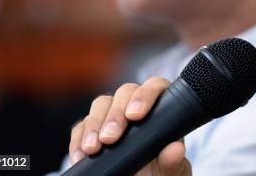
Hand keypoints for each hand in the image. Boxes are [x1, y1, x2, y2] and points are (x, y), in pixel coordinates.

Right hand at [69, 77, 191, 174]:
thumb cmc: (160, 171)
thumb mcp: (170, 170)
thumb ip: (173, 160)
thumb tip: (176, 149)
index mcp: (161, 107)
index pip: (154, 87)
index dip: (144, 95)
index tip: (135, 115)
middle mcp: (136, 105)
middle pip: (124, 93)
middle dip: (114, 114)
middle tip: (110, 138)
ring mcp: (113, 115)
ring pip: (101, 104)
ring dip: (94, 125)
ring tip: (92, 148)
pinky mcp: (94, 130)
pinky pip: (81, 126)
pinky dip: (78, 140)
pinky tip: (80, 156)